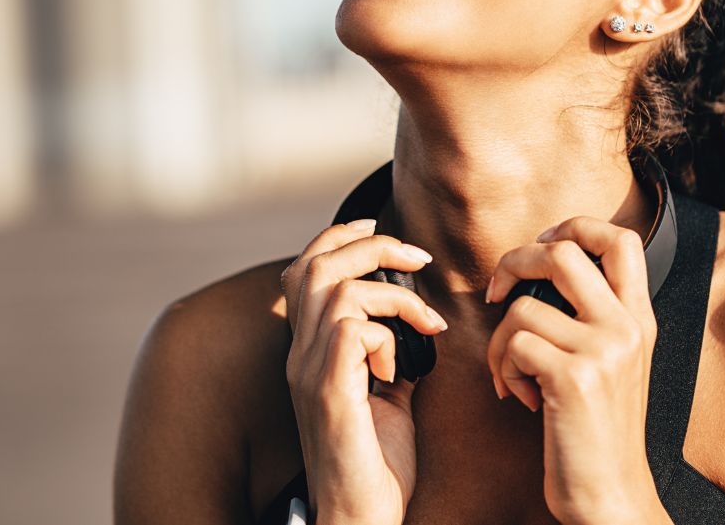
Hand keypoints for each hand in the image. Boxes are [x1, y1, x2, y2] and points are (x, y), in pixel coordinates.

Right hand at [281, 220, 448, 524]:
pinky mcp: (329, 394)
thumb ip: (392, 354)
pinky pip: (352, 330)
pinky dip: (386, 335)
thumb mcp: (389, 395)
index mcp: (310, 349)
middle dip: (373, 246)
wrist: (359, 519)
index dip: (340, 236)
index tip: (380, 229)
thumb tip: (417, 323)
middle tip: (418, 259)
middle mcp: (300, 354)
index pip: (306, 267)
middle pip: (317, 264)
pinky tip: (401, 370)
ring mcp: (310, 373)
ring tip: (424, 324)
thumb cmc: (376, 463)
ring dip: (391, 295)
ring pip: (335, 289)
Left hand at [484, 216, 665, 524]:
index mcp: (640, 319)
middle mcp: (627, 327)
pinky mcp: (574, 378)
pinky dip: (503, 371)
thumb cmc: (598, 431)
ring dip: (499, 342)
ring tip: (514, 376)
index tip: (541, 244)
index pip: (621, 239)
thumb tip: (539, 269)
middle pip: (562, 252)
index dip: (574, 225)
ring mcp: (603, 351)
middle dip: (514, 262)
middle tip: (497, 292)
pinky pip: (513, 345)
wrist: (611, 495)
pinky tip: (522, 399)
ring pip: (522, 307)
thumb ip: (593, 316)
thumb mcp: (615, 364)